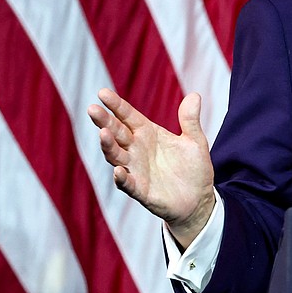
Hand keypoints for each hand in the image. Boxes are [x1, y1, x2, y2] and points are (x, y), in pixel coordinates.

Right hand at [88, 88, 215, 247]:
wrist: (198, 199)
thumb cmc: (193, 168)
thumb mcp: (195, 141)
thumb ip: (190, 120)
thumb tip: (195, 95)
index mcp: (148, 134)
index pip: (128, 116)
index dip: (116, 105)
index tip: (102, 92)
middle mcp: (137, 150)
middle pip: (117, 133)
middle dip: (105, 121)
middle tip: (92, 109)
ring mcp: (136, 170)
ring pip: (116, 156)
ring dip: (108, 146)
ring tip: (103, 133)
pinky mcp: (140, 190)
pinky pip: (127, 183)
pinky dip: (122, 178)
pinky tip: (118, 170)